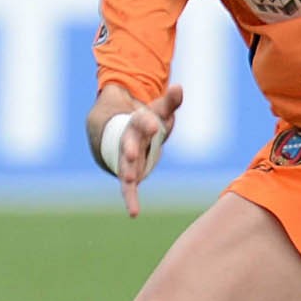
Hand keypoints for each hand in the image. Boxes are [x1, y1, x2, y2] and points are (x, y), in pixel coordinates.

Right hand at [116, 85, 182, 217]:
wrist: (122, 133)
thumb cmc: (146, 122)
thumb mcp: (159, 111)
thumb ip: (170, 102)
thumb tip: (179, 87)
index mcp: (136, 124)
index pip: (141, 122)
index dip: (146, 123)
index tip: (153, 124)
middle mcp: (128, 142)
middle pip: (128, 145)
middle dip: (130, 149)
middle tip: (131, 154)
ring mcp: (126, 159)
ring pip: (125, 168)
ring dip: (128, 175)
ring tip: (130, 181)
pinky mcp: (128, 174)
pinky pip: (128, 188)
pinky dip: (131, 200)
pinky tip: (134, 213)